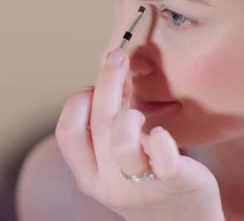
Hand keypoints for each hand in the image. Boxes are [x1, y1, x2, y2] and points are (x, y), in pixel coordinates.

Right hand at [55, 48, 224, 220]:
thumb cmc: (148, 187)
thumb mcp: (115, 166)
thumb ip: (106, 132)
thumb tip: (108, 79)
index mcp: (90, 177)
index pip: (67, 133)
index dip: (77, 103)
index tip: (92, 87)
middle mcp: (109, 184)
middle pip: (98, 125)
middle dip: (106, 82)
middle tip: (117, 57)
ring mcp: (141, 187)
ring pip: (122, 142)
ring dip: (128, 114)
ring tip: (139, 109)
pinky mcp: (176, 184)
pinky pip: (164, 161)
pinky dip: (161, 142)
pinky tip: (163, 134)